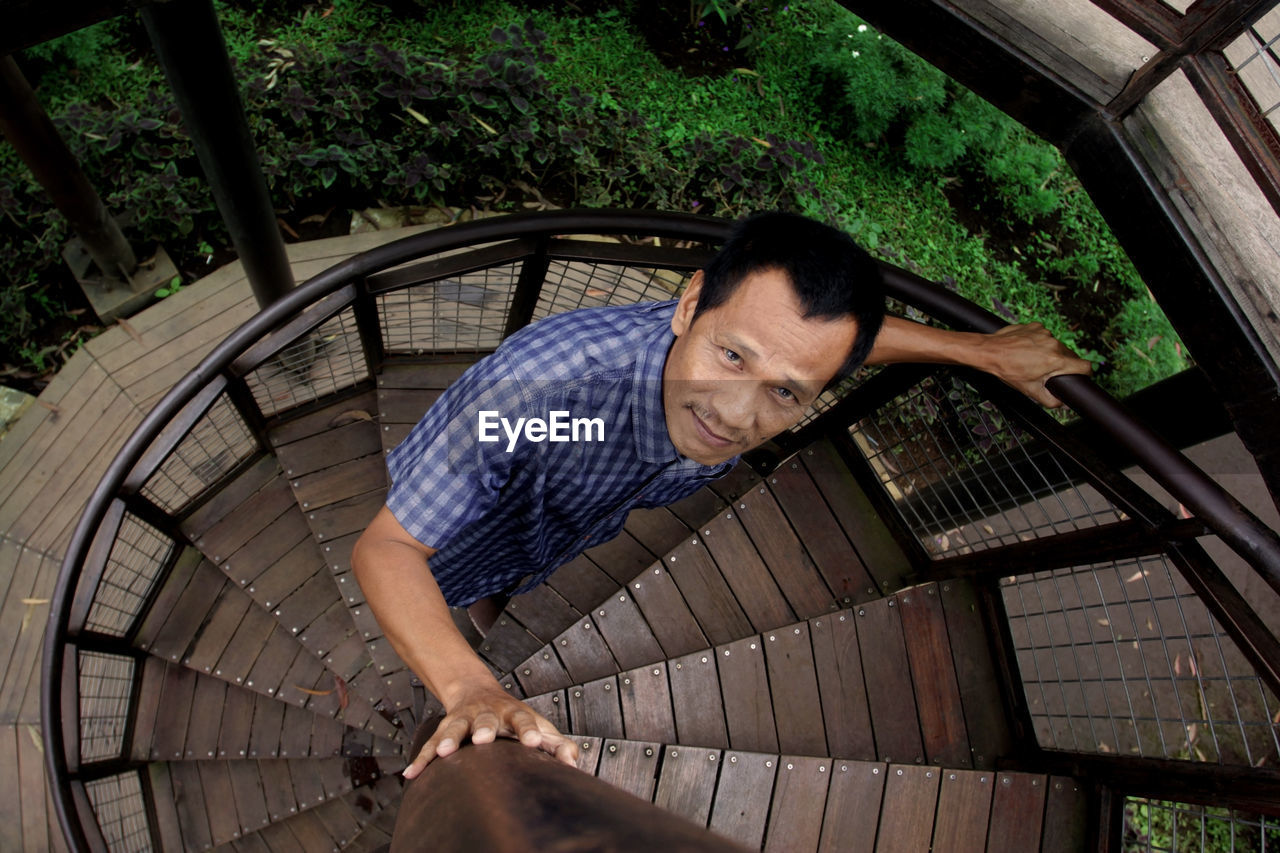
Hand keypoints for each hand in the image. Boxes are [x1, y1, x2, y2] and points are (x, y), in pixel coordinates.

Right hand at [403, 680, 578, 778]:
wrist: (475, 691)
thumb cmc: (512, 717)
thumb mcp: (537, 726)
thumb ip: (556, 744)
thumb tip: (573, 763)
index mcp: (513, 714)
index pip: (524, 720)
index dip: (528, 731)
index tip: (533, 742)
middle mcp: (487, 714)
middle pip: (486, 719)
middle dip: (484, 728)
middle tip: (484, 738)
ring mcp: (464, 720)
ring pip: (455, 728)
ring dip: (449, 739)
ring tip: (444, 752)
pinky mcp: (444, 729)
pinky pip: (430, 745)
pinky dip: (421, 760)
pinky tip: (412, 774)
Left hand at [982, 322, 1092, 407]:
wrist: (990, 352)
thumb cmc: (1007, 369)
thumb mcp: (1030, 390)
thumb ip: (1050, 400)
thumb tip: (1062, 403)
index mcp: (1055, 360)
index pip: (1085, 366)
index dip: (1085, 373)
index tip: (1080, 375)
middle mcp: (1053, 344)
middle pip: (1070, 356)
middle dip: (1062, 365)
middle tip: (1045, 371)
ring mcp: (1045, 333)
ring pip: (1056, 346)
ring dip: (1049, 352)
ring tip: (1032, 359)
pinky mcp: (1036, 326)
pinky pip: (1045, 336)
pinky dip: (1039, 342)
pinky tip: (1027, 348)